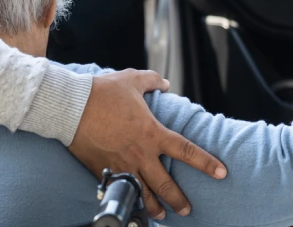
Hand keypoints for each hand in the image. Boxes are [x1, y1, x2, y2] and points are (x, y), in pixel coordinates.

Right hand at [69, 69, 226, 219]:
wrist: (71, 106)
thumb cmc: (102, 92)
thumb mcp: (131, 80)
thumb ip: (151, 81)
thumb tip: (163, 82)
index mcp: (152, 132)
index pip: (186, 151)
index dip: (206, 163)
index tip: (221, 173)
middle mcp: (140, 153)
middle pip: (166, 184)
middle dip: (179, 199)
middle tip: (187, 209)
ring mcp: (122, 164)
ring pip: (143, 193)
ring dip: (154, 207)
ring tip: (163, 215)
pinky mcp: (103, 169)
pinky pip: (119, 187)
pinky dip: (127, 197)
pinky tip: (132, 204)